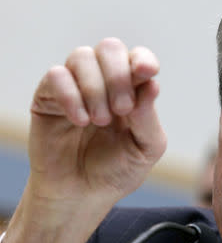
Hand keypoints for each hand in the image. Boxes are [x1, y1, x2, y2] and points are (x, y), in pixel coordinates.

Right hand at [1, 38, 166, 242]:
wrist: (82, 195)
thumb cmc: (117, 170)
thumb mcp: (145, 148)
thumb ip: (148, 117)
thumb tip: (152, 84)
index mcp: (133, 91)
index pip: (138, 58)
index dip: (142, 60)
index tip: (146, 72)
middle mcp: (105, 83)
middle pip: (110, 48)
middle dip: (118, 75)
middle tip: (122, 110)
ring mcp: (76, 87)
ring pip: (82, 56)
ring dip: (95, 89)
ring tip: (100, 121)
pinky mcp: (48, 97)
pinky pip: (56, 75)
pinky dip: (71, 96)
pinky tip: (81, 121)